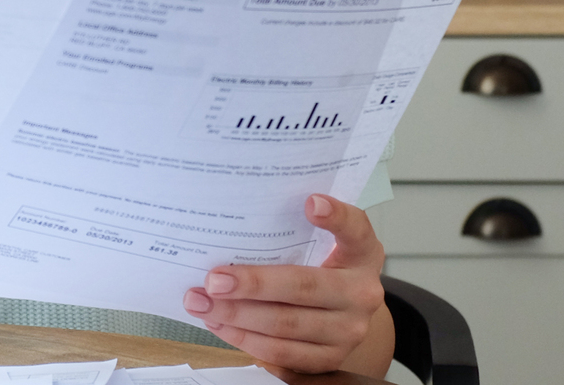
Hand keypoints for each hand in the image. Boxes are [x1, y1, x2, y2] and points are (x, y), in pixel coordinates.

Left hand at [183, 194, 388, 375]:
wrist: (347, 314)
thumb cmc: (325, 268)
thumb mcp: (324, 243)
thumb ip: (295, 229)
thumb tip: (240, 221)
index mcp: (361, 254)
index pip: (356, 229)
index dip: (336, 216)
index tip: (310, 203)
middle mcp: (361, 293)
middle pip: (304, 287)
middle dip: (253, 284)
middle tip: (213, 280)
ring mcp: (348, 331)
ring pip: (286, 325)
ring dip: (237, 315)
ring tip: (202, 303)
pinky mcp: (329, 359)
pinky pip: (282, 352)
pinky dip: (245, 339)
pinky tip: (220, 324)